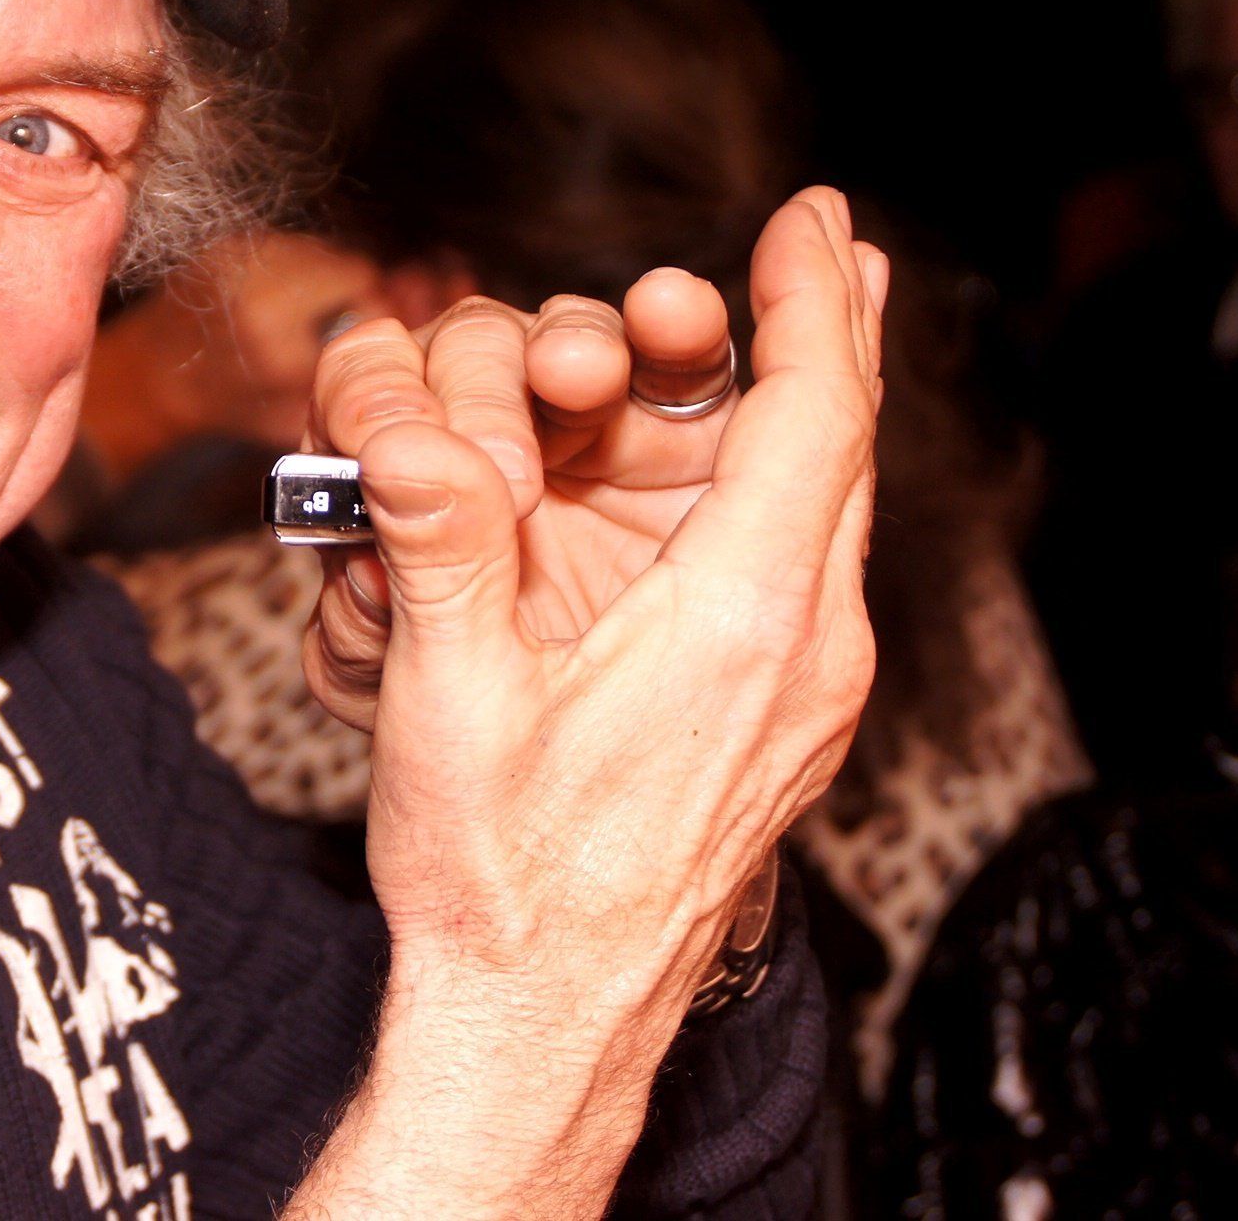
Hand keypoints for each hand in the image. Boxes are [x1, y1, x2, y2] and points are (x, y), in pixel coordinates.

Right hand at [285, 188, 884, 1212]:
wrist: (545, 1020)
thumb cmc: (500, 878)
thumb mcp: (449, 699)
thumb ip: (438, 544)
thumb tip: (402, 424)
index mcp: (739, 625)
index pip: (813, 417)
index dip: (813, 300)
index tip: (811, 217)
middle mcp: (799, 646)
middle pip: (835, 444)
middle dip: (808, 331)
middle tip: (791, 253)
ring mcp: (797, 685)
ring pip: (811, 501)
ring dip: (771, 407)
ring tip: (732, 336)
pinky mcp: (770, 713)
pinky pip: (793, 561)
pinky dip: (770, 482)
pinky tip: (735, 456)